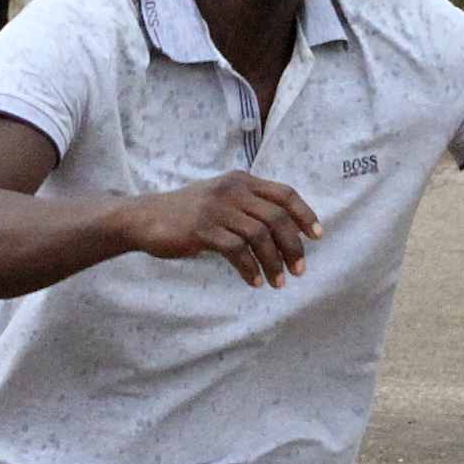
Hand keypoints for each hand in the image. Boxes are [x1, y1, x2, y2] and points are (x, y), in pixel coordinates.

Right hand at [124, 172, 322, 286]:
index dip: (305, 214)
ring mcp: (216, 208)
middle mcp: (232, 190)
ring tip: (278, 282)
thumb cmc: (188, 214)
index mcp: (241, 181)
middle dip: (293, 246)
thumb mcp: (222, 200)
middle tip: (299, 270)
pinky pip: (236, 250)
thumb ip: (249, 208)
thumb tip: (285, 233)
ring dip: (274, 262)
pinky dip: (250, 269)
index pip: (285, 193)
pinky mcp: (202, 228)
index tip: (317, 237)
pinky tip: (255, 282)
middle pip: (277, 217)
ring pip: (259, 235)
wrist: (145, 217)